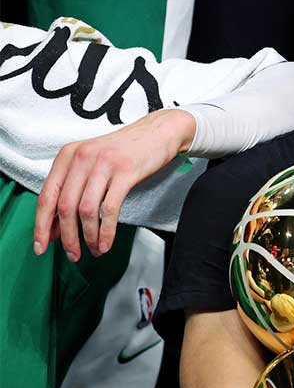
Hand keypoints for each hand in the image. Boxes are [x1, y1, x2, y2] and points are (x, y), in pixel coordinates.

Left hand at [33, 107, 195, 259]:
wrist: (157, 133)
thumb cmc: (125, 152)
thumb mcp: (92, 163)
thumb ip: (74, 189)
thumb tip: (58, 225)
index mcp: (67, 156)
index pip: (46, 196)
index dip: (41, 225)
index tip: (42, 246)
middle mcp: (81, 158)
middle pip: (65, 206)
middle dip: (67, 237)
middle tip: (73, 255)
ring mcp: (103, 164)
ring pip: (85, 210)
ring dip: (88, 236)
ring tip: (93, 249)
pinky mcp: (125, 172)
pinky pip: (110, 209)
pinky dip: (106, 231)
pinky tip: (107, 242)